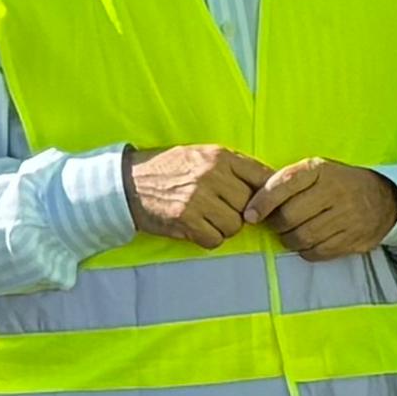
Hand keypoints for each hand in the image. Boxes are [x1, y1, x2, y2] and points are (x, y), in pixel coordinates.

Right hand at [128, 142, 260, 246]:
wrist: (128, 182)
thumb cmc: (168, 169)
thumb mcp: (200, 155)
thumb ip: (232, 166)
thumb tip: (268, 183)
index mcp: (219, 156)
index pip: (262, 175)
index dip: (267, 193)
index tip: (263, 203)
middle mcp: (212, 174)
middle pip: (250, 205)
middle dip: (240, 212)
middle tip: (221, 210)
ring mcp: (199, 197)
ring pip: (234, 225)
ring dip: (223, 228)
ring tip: (206, 219)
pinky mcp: (186, 219)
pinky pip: (215, 239)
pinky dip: (208, 239)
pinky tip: (195, 228)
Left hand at [247, 158, 396, 262]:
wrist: (383, 199)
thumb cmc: (339, 184)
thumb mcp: (316, 171)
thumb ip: (287, 182)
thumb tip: (253, 205)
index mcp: (320, 170)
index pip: (283, 184)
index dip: (262, 202)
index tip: (250, 215)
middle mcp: (333, 191)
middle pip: (289, 216)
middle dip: (275, 224)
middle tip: (276, 223)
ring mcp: (345, 217)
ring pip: (301, 237)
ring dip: (288, 239)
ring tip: (291, 231)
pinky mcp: (351, 239)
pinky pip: (316, 252)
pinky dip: (305, 250)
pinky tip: (308, 241)